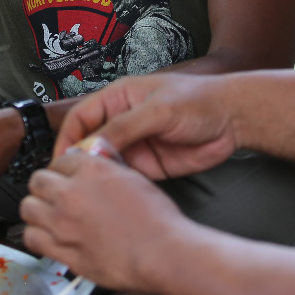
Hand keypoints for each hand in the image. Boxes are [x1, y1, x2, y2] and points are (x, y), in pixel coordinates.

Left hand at [21, 153, 182, 290]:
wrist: (162, 252)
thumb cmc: (157, 220)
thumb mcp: (133, 178)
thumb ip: (106, 171)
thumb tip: (96, 170)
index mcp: (92, 170)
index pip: (60, 160)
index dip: (63, 170)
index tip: (66, 178)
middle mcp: (72, 193)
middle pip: (37, 181)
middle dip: (45, 186)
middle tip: (53, 194)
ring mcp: (63, 223)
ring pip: (28, 208)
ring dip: (37, 210)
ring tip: (47, 215)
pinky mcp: (62, 250)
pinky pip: (32, 238)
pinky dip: (37, 236)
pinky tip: (47, 236)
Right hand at [54, 74, 238, 179]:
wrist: (233, 120)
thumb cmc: (199, 101)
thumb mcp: (158, 110)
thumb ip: (124, 127)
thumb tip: (92, 146)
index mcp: (118, 99)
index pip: (81, 118)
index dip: (68, 139)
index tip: (61, 161)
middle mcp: (122, 122)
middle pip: (88, 143)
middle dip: (78, 162)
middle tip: (70, 182)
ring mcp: (134, 145)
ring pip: (104, 164)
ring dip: (96, 177)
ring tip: (88, 192)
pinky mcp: (148, 166)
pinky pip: (124, 178)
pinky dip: (116, 187)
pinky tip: (112, 195)